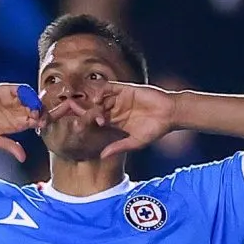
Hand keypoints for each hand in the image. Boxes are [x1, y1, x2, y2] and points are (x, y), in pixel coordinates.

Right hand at [0, 82, 41, 162]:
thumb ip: (9, 146)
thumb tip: (22, 158)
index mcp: (17, 123)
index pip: (36, 121)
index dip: (43, 122)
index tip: (44, 125)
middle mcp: (17, 111)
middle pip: (37, 109)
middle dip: (43, 112)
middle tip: (41, 117)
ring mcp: (12, 100)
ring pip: (32, 99)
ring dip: (35, 103)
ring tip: (33, 110)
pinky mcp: (6, 91)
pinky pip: (21, 90)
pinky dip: (26, 93)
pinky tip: (26, 100)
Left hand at [59, 79, 177, 156]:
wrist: (170, 114)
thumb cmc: (156, 129)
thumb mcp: (136, 142)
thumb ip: (119, 147)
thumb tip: (102, 156)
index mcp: (116, 122)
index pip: (97, 122)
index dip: (86, 123)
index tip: (76, 128)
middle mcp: (115, 109)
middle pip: (95, 109)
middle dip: (84, 112)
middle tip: (73, 116)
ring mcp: (120, 98)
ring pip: (100, 99)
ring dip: (93, 104)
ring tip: (88, 110)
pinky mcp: (126, 89)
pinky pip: (110, 87)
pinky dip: (102, 91)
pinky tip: (98, 98)